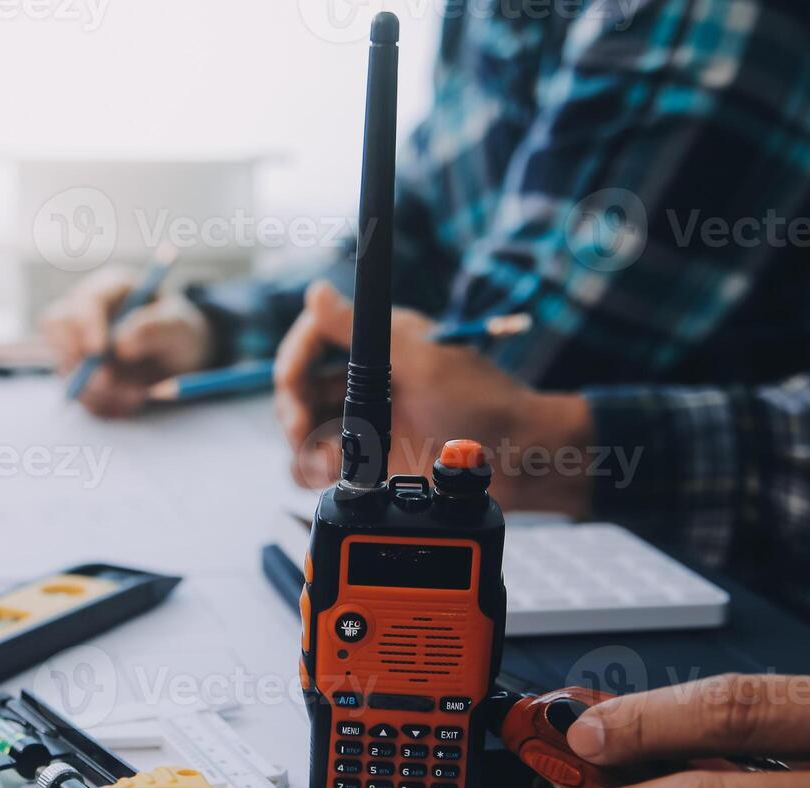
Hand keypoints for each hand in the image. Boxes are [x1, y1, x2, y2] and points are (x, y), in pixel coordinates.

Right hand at [39, 265, 211, 416]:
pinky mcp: (79, 374)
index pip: (83, 301)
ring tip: (137, 393)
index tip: (98, 350)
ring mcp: (76, 344)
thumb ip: (155, 330)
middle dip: (77, 359)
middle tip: (107, 382)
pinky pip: (78, 393)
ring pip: (64, 366)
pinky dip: (103, 403)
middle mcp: (85, 314)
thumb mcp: (180, 327)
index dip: (85, 324)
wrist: (180, 359)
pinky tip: (129, 399)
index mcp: (110, 290)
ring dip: (97, 388)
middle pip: (55, 328)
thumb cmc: (180, 332)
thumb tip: (121, 344)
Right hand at [272, 280, 592, 514]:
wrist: (519, 461)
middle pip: (301, 385)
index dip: (294, 356)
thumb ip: (361, 327)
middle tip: (301, 427)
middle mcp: (367, 380)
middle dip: (292, 406)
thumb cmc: (482, 403)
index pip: (314, 337)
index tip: (291, 381)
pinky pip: (320, 463)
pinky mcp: (370, 461)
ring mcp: (367, 422)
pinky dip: (315, 470)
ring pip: (306, 426)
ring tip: (326, 459)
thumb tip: (316, 291)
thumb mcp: (420, 360)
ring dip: (302, 442)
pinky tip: (332, 474)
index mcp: (378, 344)